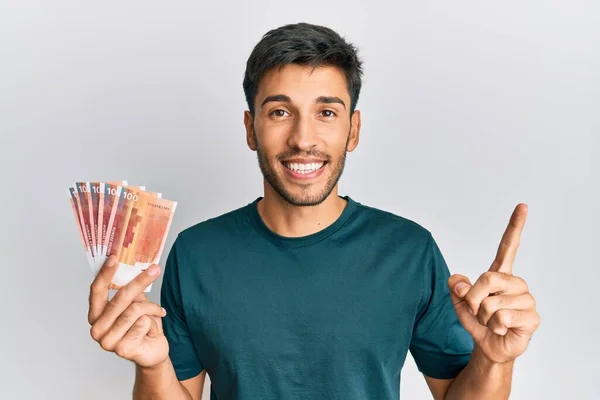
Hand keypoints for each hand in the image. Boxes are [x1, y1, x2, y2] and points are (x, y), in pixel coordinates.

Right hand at [88, 256, 168, 367]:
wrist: (154, 351)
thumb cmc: (142, 326)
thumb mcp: (136, 304)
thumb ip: (130, 290)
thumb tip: (134, 267)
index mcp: (96, 315)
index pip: (96, 291)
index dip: (105, 274)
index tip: (114, 257)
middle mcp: (97, 329)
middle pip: (120, 298)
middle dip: (140, 281)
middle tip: (155, 269)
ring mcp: (107, 341)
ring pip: (135, 309)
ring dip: (151, 309)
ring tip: (157, 313)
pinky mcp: (122, 349)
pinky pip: (143, 323)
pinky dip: (153, 322)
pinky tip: (152, 331)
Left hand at [448, 204, 539, 363]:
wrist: (489, 347)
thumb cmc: (477, 321)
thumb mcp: (459, 302)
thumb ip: (455, 288)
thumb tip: (456, 281)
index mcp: (500, 274)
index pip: (508, 247)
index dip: (514, 226)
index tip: (522, 206)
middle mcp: (516, 283)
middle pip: (487, 278)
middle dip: (472, 299)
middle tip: (477, 311)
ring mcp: (526, 300)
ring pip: (491, 303)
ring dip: (483, 317)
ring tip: (491, 322)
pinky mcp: (532, 318)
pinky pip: (501, 318)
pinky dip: (494, 327)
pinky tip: (503, 329)